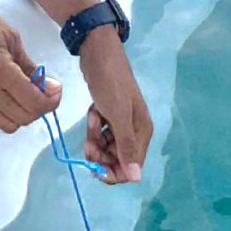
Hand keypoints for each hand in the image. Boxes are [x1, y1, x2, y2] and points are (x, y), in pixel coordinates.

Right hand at [0, 0, 60, 133]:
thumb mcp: (9, 36)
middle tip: (42, 91)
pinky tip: (4, 94)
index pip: (33, 102)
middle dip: (39, 108)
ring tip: (23, 94)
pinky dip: (3, 112)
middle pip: (22, 119)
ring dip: (21, 113)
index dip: (51, 100)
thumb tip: (47, 86)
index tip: (55, 89)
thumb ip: (28, 65)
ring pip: (6, 124)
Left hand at [79, 29, 151, 182]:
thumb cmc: (110, 84)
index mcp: (142, 132)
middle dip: (101, 154)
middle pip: (117, 158)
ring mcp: (121, 120)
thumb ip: (126, 146)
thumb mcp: (118, 116)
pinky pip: (101, 131)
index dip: (113, 172)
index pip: (131, 167)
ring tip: (90, 119)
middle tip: (87, 143)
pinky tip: (91, 112)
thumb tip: (136, 178)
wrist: (98, 52)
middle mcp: (134, 129)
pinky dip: (94, 126)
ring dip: (95, 139)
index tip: (94, 168)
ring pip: (107, 145)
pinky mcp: (109, 112)